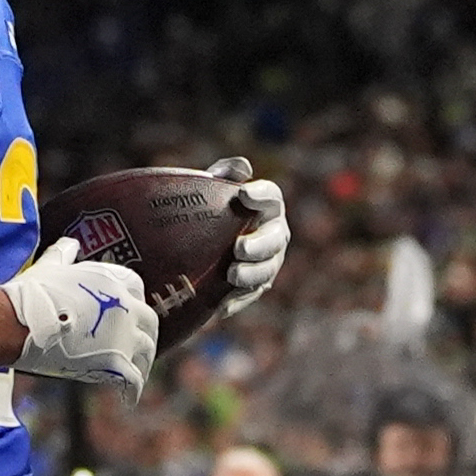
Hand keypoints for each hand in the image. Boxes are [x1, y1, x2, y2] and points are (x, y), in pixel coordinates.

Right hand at [5, 237, 158, 392]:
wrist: (20, 324)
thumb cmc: (32, 294)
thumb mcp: (50, 266)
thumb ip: (64, 254)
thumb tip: (70, 243)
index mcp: (112, 279)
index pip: (136, 286)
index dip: (133, 299)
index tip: (128, 310)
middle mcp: (126, 305)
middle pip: (150, 319)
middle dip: (146, 331)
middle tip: (140, 342)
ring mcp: (124, 335)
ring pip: (148, 349)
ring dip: (144, 360)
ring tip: (138, 370)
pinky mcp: (116, 362)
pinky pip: (134, 378)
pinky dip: (133, 388)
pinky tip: (129, 396)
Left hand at [206, 156, 289, 311]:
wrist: (200, 243)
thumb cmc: (213, 208)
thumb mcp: (215, 187)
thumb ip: (226, 172)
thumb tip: (242, 168)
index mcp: (267, 206)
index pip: (272, 196)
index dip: (262, 195)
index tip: (244, 195)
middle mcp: (274, 233)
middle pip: (275, 239)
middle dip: (260, 245)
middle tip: (239, 247)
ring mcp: (268, 262)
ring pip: (267, 271)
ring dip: (251, 275)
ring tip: (232, 275)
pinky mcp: (255, 286)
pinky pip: (251, 296)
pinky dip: (237, 302)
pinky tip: (223, 307)